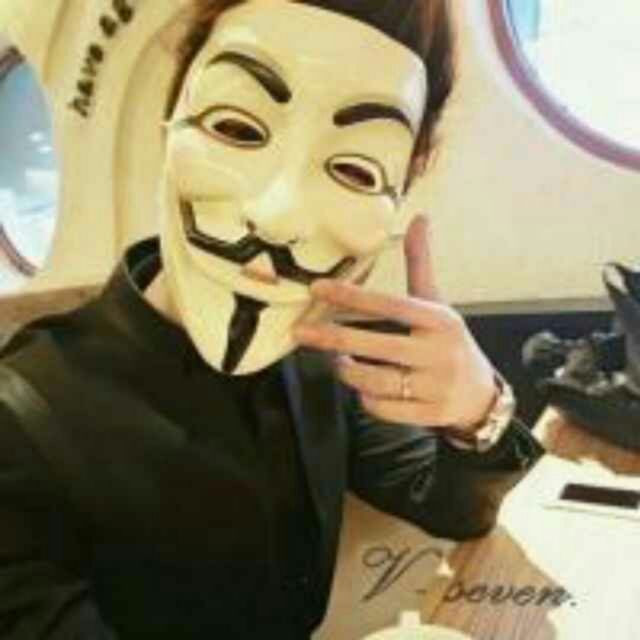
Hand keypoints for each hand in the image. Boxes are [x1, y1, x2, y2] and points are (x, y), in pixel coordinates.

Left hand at [293, 215, 496, 432]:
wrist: (480, 394)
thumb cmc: (449, 341)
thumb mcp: (437, 303)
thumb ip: (421, 265)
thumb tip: (418, 218)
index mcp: (439, 320)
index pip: (390, 304)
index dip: (351, 296)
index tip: (317, 288)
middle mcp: (438, 352)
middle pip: (375, 345)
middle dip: (332, 339)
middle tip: (301, 332)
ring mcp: (434, 387)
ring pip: (374, 380)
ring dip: (347, 370)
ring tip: (337, 359)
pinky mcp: (428, 415)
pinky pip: (382, 407)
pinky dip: (365, 397)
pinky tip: (361, 385)